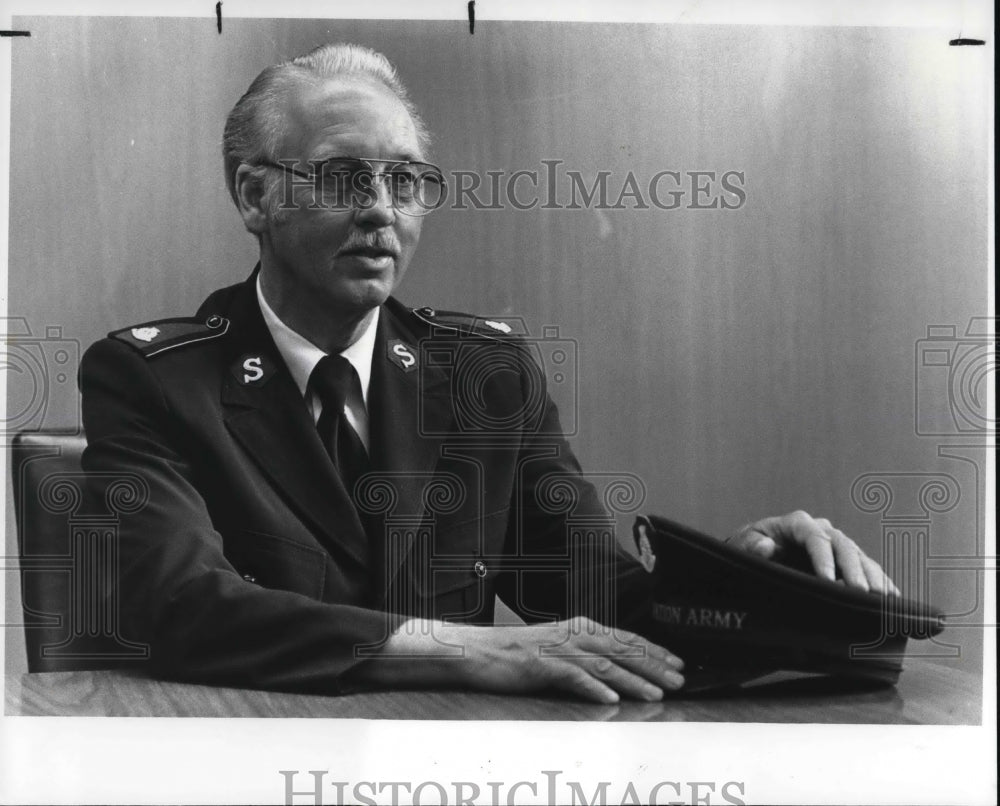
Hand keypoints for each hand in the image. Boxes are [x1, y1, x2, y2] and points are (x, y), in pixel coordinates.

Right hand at [358, 616, 684, 703]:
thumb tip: (615, 673)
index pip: (624, 639)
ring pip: (603, 665)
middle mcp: (572, 634)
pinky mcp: (539, 665)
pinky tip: (611, 702)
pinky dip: (593, 690)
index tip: (677, 664)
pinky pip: (571, 677)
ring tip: (656, 695)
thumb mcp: (555, 651)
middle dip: (654, 665)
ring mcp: (556, 649)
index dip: (653, 650)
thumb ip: (583, 656)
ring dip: (633, 681)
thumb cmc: (515, 656)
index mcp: (578, 629)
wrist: (475, 652)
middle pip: (621, 650)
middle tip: (680, 680)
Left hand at [728, 510, 899, 595]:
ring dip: (872, 576)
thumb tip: (766, 547)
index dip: (823, 558)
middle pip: (843, 546)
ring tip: (882, 598)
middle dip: (853, 569)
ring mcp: (836, 544)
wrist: (758, 551)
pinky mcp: (845, 560)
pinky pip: (867, 568)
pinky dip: (881, 581)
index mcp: (798, 523)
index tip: (827, 580)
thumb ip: (752, 546)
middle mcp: (822, 529)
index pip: (816, 537)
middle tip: (861, 592)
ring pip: (860, 556)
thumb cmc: (752, 547)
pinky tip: (892, 596)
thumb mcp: (744, 544)